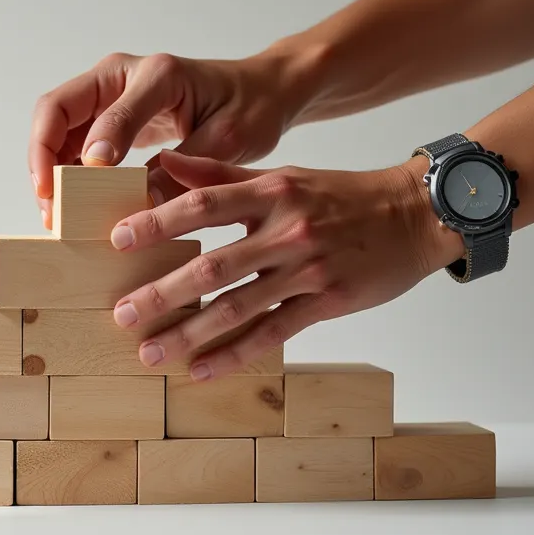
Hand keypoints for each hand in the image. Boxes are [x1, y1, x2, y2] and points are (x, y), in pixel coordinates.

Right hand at [28, 51, 305, 228]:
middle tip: (49, 205)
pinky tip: (72, 204)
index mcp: (157, 74)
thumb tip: (141, 209)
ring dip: (50, 168)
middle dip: (43, 157)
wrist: (261, 91)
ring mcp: (111, 91)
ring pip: (58, 126)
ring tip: (55, 213)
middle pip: (57, 108)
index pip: (104, 108)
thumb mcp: (225, 141)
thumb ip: (180, 171)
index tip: (79, 187)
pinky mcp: (111, 112)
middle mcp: (123, 74)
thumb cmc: (250, 107)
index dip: (86, 149)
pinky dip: (67, 170)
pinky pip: (75, 139)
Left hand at [108, 150, 462, 379]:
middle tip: (122, 313)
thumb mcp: (283, 176)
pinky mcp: (327, 302)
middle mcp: (286, 230)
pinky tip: (202, 370)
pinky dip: (235, 354)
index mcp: (272, 192)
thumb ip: (222, 175)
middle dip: (163, 293)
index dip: (159, 222)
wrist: (414, 216)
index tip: (118, 240)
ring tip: (151, 353)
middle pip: (213, 266)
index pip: (203, 205)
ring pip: (238, 308)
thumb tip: (165, 164)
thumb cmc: (340, 196)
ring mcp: (307, 270)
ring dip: (190, 334)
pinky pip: (273, 333)